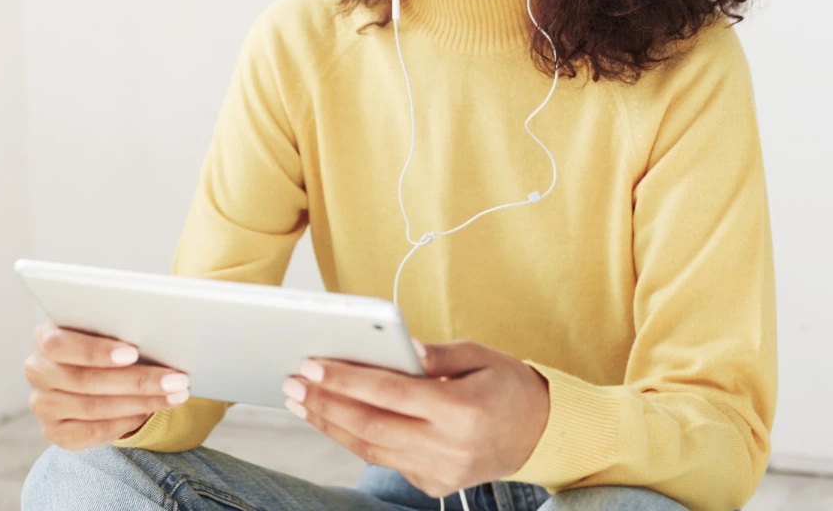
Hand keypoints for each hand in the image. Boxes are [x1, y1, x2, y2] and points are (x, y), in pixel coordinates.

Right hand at [24, 320, 190, 449]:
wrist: (93, 368)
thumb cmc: (107, 340)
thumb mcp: (108, 326)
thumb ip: (120, 325)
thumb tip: (157, 331)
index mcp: (44, 337)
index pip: (59, 344)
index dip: (96, 351)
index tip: (133, 352)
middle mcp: (37, 371)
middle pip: (85, 380)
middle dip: (137, 381)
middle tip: (176, 379)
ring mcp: (43, 404)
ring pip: (93, 408)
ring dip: (140, 403)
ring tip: (174, 395)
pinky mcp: (54, 431)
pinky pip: (91, 433)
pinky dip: (124, 423)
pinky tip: (148, 412)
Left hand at [281, 337, 549, 497]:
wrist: (540, 433)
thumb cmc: (507, 385)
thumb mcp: (481, 355)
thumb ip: (438, 354)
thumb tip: (402, 347)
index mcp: (463, 410)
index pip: (391, 394)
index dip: (348, 379)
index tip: (313, 364)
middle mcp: (450, 447)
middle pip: (372, 426)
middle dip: (326, 403)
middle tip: (292, 383)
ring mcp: (442, 471)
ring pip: (372, 449)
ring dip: (331, 424)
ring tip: (300, 401)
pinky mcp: (435, 485)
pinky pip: (386, 460)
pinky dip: (356, 439)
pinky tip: (333, 418)